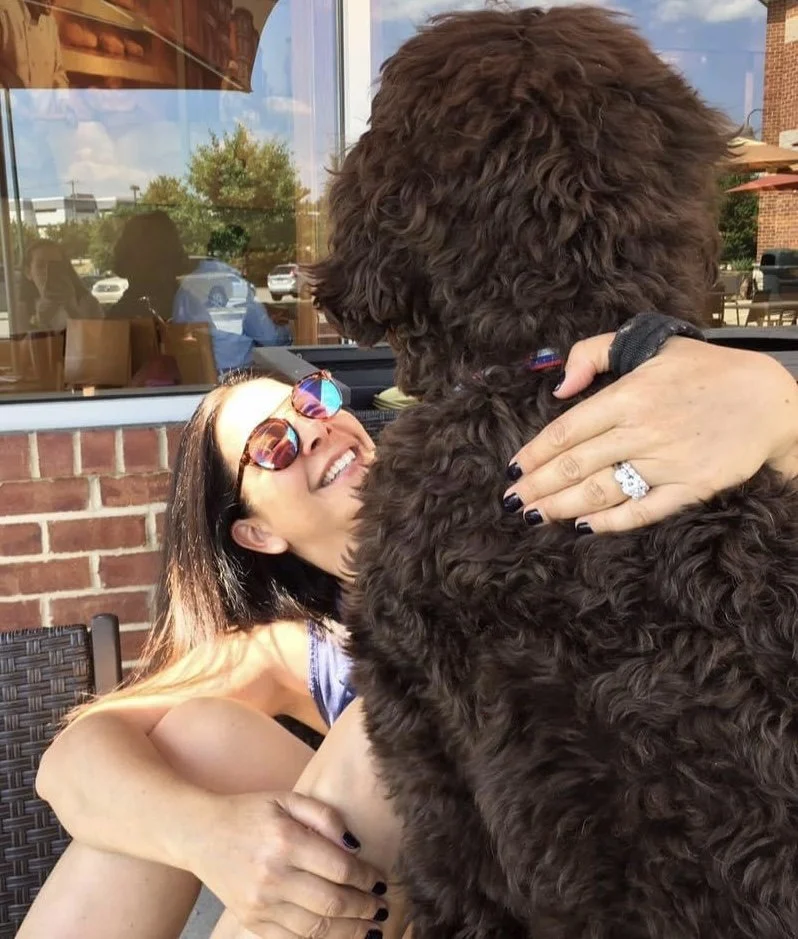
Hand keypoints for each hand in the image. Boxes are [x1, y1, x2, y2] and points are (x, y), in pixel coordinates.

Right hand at [187, 791, 389, 937]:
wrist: (200, 834)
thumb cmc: (250, 813)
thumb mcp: (287, 799)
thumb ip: (324, 816)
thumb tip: (355, 845)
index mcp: (286, 841)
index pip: (339, 868)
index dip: (367, 878)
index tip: (381, 880)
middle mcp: (273, 876)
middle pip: (332, 902)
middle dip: (364, 908)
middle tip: (381, 908)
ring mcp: (260, 903)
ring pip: (316, 927)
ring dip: (349, 931)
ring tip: (370, 928)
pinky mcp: (251, 921)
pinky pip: (293, 938)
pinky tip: (338, 934)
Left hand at [505, 335, 797, 531]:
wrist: (770, 399)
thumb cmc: (703, 370)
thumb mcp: (649, 342)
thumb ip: (594, 353)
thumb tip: (559, 387)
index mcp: (629, 394)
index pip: (567, 430)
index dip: (535, 454)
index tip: (513, 470)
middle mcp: (643, 430)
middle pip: (577, 465)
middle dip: (538, 486)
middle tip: (512, 502)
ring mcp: (668, 461)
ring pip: (602, 490)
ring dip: (562, 507)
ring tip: (534, 517)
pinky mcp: (692, 487)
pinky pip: (644, 510)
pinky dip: (612, 522)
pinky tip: (584, 527)